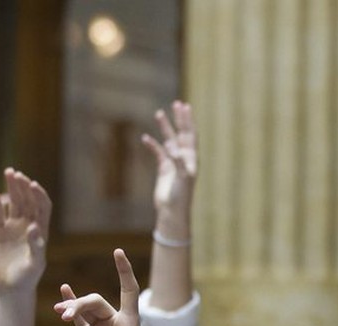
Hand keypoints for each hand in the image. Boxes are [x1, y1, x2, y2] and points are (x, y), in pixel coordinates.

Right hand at [0, 169, 51, 294]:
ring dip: (11, 188)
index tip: (33, 185)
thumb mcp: (34, 263)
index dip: (39, 195)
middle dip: (23, 187)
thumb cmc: (27, 277)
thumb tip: (34, 227)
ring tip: (8, 173)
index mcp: (41, 231)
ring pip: (13, 203)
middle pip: (27, 201)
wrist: (12, 286)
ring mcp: (13, 227)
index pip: (43, 208)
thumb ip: (36, 246)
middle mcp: (28, 225)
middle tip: (16, 173)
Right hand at [56, 249, 141, 325]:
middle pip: (95, 301)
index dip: (124, 271)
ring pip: (83, 308)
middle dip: (79, 304)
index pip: (128, 291)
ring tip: (59, 313)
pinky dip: (69, 303)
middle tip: (65, 316)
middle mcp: (116, 322)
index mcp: (130, 324)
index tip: (117, 252)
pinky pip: (77, 316)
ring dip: (70, 307)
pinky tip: (63, 289)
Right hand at [141, 101, 196, 227]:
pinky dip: (152, 145)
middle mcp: (184, 158)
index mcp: (192, 159)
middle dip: (180, 119)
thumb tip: (173, 150)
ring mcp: (174, 162)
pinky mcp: (164, 169)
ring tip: (159, 113)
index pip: (191, 135)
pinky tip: (145, 138)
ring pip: (169, 140)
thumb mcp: (182, 178)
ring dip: (165, 128)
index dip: (188, 121)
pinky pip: (158, 153)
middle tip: (177, 104)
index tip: (185, 106)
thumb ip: (179, 164)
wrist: (172, 210)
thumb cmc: (180, 196)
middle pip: (182, 134)